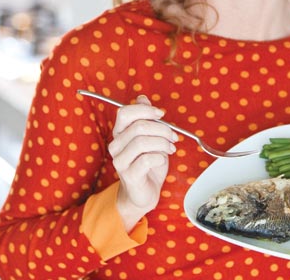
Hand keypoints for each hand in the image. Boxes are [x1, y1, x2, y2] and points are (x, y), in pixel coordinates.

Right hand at [107, 95, 176, 231]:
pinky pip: (146, 159)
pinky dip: (160, 156)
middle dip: (162, 129)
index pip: (124, 112)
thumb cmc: (149, 163)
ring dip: (162, 143)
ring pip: (142, 142)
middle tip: (173, 137)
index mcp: (120, 133)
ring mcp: (120, 161)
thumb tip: (142, 98)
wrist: (145, 192)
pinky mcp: (129, 175)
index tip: (162, 115)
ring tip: (170, 148)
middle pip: (138, 127)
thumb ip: (146, 118)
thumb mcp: (151, 137)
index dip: (145, 110)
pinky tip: (163, 159)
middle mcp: (116, 146)